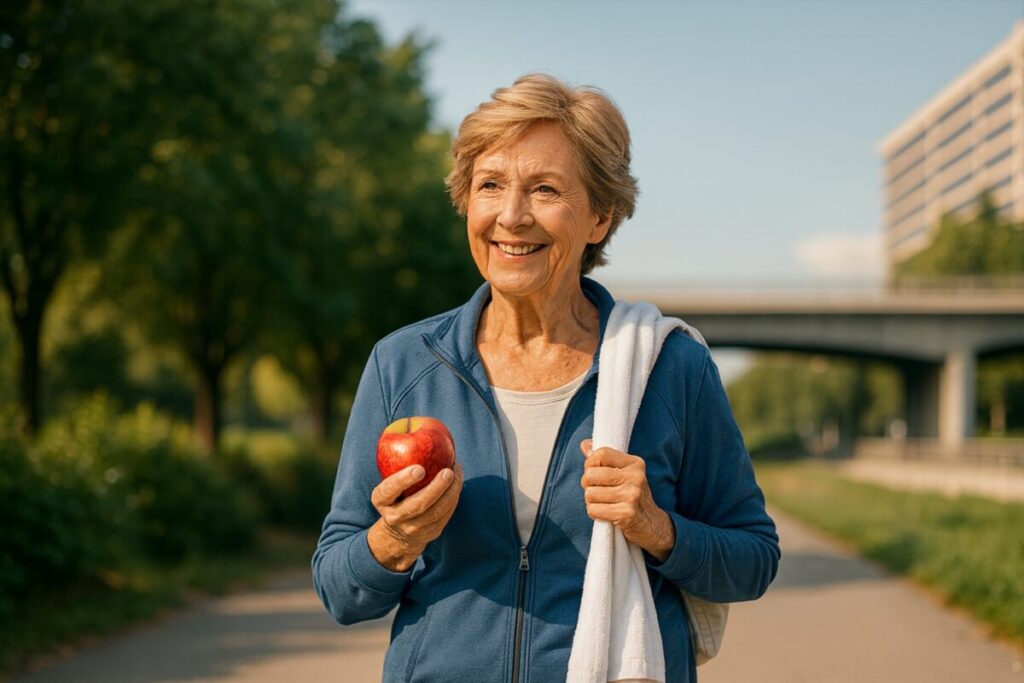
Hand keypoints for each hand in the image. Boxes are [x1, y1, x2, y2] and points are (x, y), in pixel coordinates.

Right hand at [367, 463, 462, 571]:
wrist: (396, 536)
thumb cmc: (396, 499)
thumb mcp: (389, 488)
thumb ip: (397, 467)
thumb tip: (413, 433)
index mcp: (382, 502)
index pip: (389, 490)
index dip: (403, 480)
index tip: (419, 468)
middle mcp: (396, 518)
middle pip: (418, 505)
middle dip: (436, 488)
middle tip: (448, 471)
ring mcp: (414, 529)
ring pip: (436, 512)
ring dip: (451, 492)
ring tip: (457, 472)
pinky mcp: (431, 533)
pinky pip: (446, 516)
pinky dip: (454, 499)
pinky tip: (458, 483)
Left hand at [580, 440, 674, 562]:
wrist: (652, 524)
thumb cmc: (632, 495)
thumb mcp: (624, 473)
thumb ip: (604, 458)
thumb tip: (585, 444)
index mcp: (635, 463)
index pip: (601, 454)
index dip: (590, 464)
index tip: (594, 473)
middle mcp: (635, 477)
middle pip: (591, 474)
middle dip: (587, 485)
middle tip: (598, 491)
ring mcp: (632, 496)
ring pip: (590, 494)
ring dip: (591, 501)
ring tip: (603, 503)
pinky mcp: (627, 514)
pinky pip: (594, 510)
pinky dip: (595, 513)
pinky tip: (606, 513)